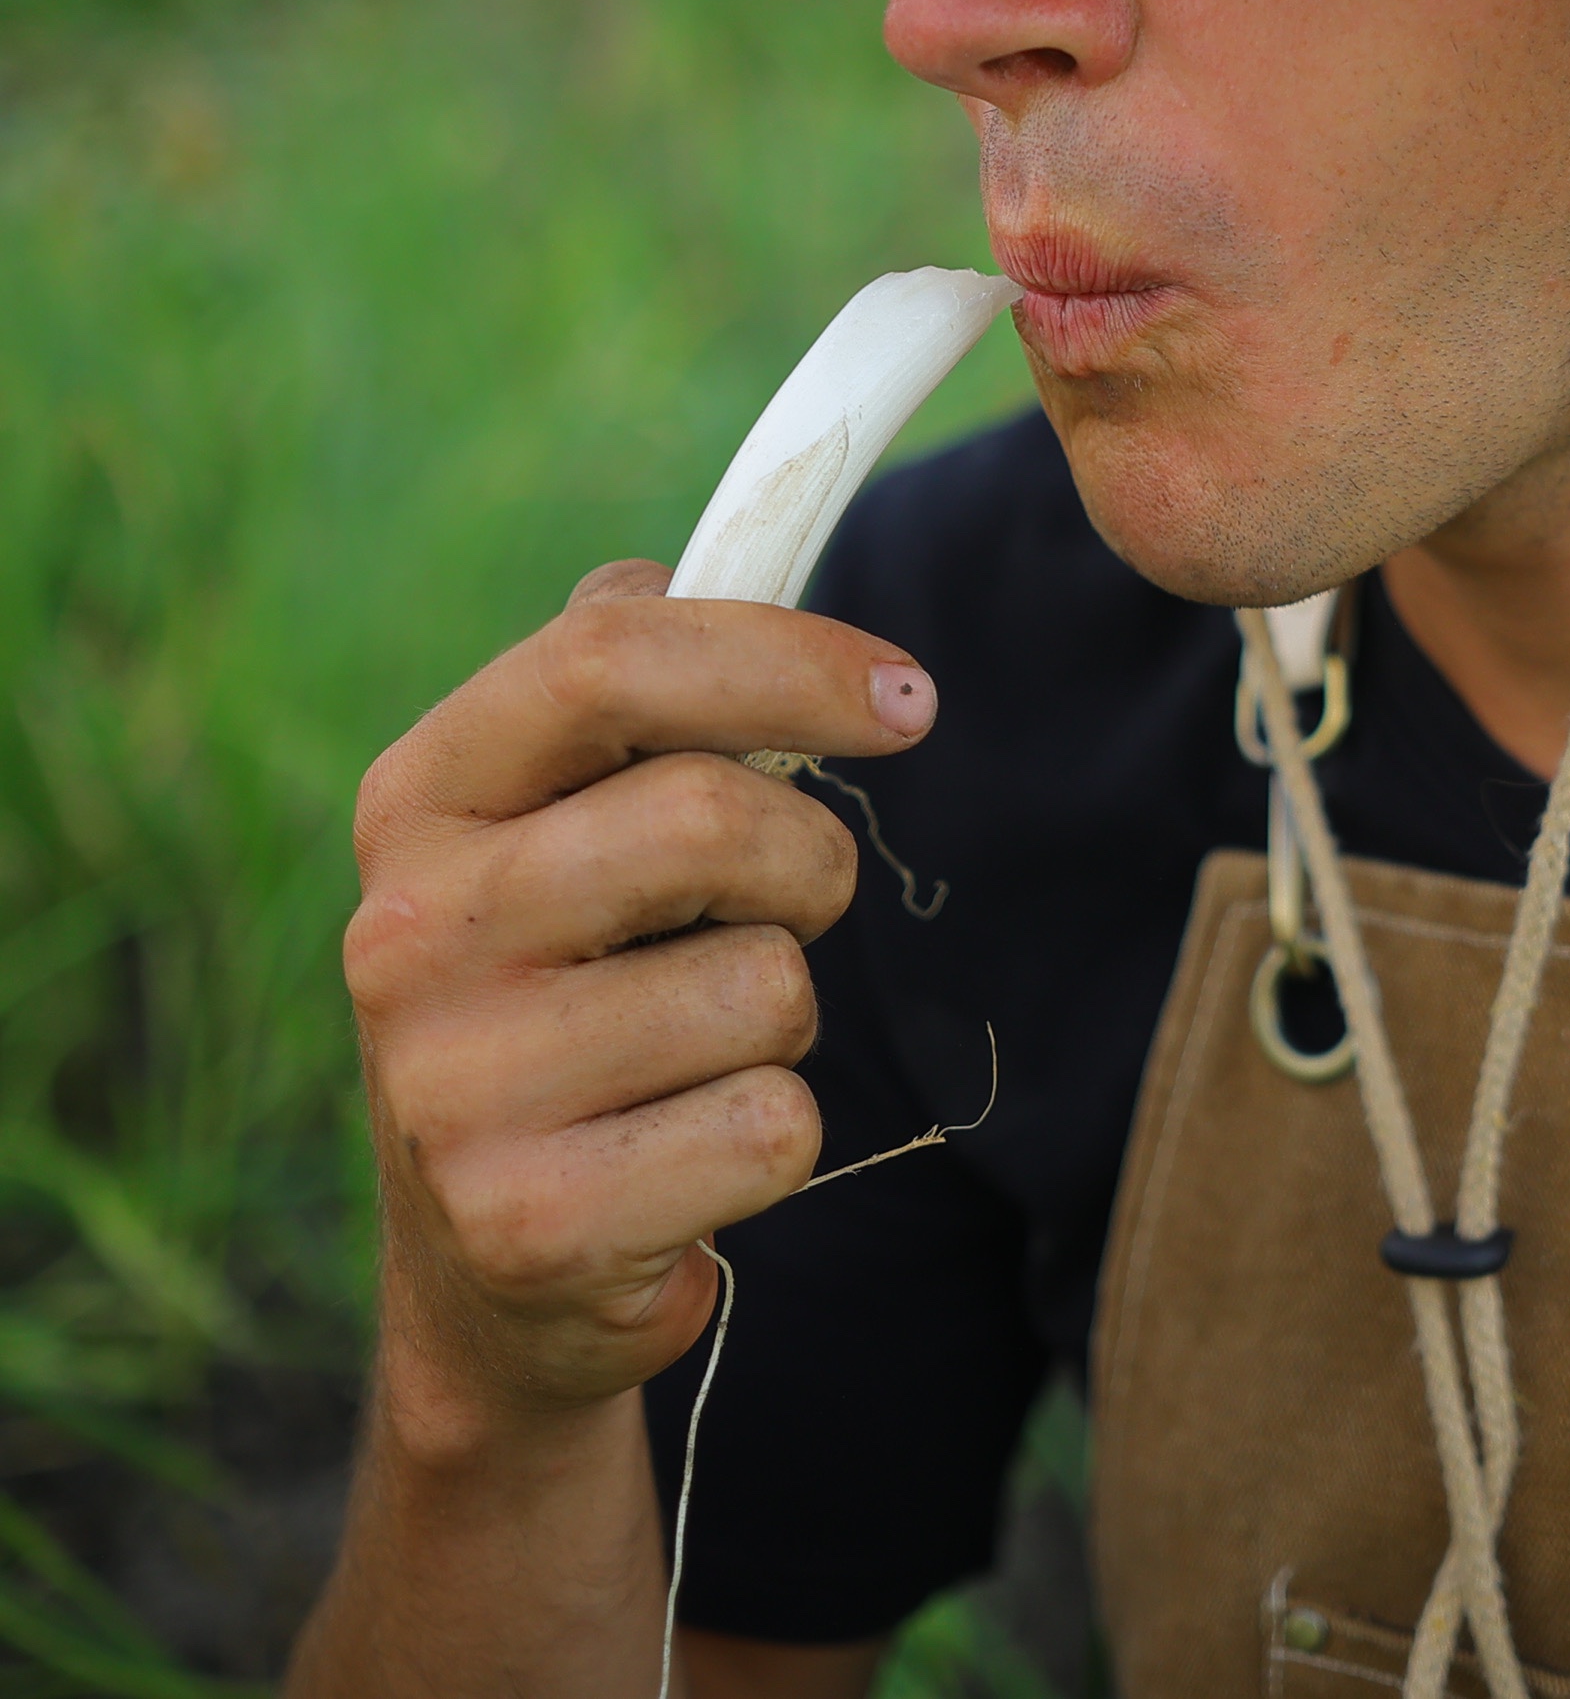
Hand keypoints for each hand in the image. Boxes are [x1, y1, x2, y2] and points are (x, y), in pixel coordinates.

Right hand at [344, 561, 931, 1440]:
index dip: (787, 657)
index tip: (908, 702)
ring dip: (785, 1013)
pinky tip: (685, 1156)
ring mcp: (452, 1086)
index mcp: (425, 795)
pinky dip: (775, 1137)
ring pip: (765, 985)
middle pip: (709, 814)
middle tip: (792, 902)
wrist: (497, 1257)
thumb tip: (687, 563)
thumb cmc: (575, 982)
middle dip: (809, 858)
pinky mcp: (527, 1224)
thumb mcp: (562, 820)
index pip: (606, 655)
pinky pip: (774, 1127)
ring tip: (695, 1049)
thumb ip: (626, 689)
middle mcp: (408, 930)